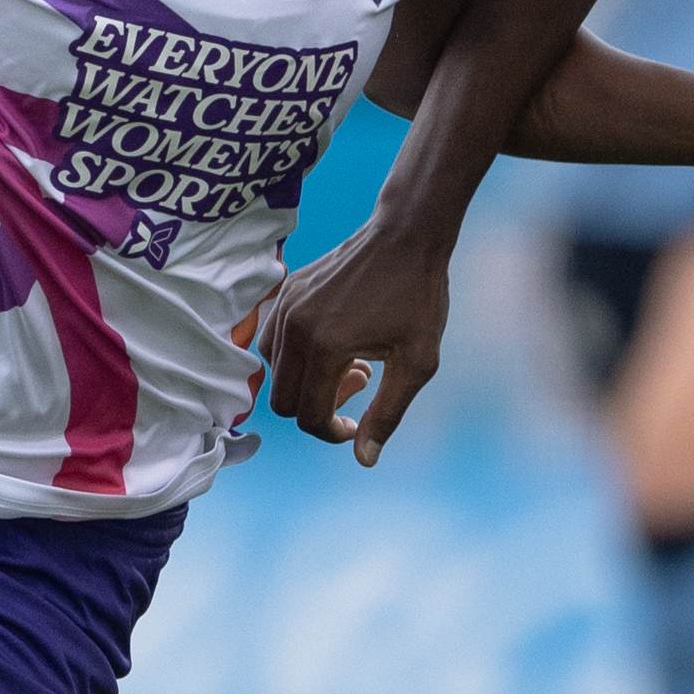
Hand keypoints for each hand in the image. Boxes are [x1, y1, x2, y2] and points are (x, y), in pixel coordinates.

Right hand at [260, 215, 455, 467]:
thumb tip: (363, 459)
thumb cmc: (419, 297)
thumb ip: (388, 414)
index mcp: (325, 347)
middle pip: (283, 401)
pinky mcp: (285, 292)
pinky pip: (275, 343)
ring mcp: (285, 306)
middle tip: (360, 384)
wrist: (406, 234)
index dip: (332, 432)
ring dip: (307, 382)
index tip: (357, 424)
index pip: (308, 417)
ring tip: (352, 362)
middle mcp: (294, 327)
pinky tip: (338, 341)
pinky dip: (299, 357)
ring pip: (274, 373)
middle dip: (318, 407)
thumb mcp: (418, 363)